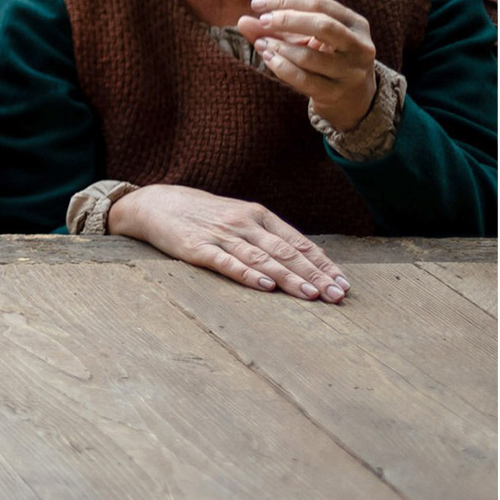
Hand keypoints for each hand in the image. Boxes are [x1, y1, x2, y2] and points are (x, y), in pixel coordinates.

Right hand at [106, 183, 347, 300]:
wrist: (155, 204)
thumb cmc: (203, 215)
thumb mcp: (238, 218)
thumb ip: (266, 236)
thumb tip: (303, 261)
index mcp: (258, 215)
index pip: (298, 242)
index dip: (323, 264)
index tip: (343, 284)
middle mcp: (244, 223)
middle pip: (286, 252)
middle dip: (315, 275)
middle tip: (336, 295)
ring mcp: (221, 235)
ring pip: (262, 258)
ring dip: (289, 277)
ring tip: (311, 295)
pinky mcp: (197, 247)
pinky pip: (226, 262)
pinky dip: (247, 273)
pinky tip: (265, 285)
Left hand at [236, 0, 377, 133]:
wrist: (352, 98)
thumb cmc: (325, 58)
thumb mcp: (307, 39)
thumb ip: (277, 29)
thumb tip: (242, 21)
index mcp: (355, 24)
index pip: (319, 4)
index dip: (286, 1)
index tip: (256, 4)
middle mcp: (359, 46)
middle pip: (323, 25)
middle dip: (287, 20)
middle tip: (262, 20)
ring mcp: (350, 72)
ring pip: (310, 56)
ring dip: (280, 47)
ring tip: (261, 42)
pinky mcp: (336, 93)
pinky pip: (304, 80)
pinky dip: (282, 67)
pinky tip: (268, 57)